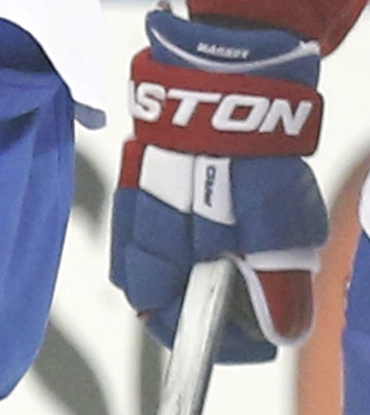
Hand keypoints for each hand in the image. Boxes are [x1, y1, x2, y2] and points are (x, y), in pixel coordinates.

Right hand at [109, 5, 327, 361]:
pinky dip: (197, 227)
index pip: (164, 317)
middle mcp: (136, 222)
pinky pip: (164, 217)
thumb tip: (278, 331)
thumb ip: (274, 283)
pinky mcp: (146, 168)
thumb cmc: (246, 150)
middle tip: (263, 287)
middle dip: (211, 299)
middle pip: (158, 289)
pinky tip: (233, 209)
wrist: (225, 73)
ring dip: (206, 261)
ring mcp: (137, 192)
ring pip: (162, 253)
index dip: (213, 341)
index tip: (259, 336)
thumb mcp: (276, 225)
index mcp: (158, 244)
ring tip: (256, 241)